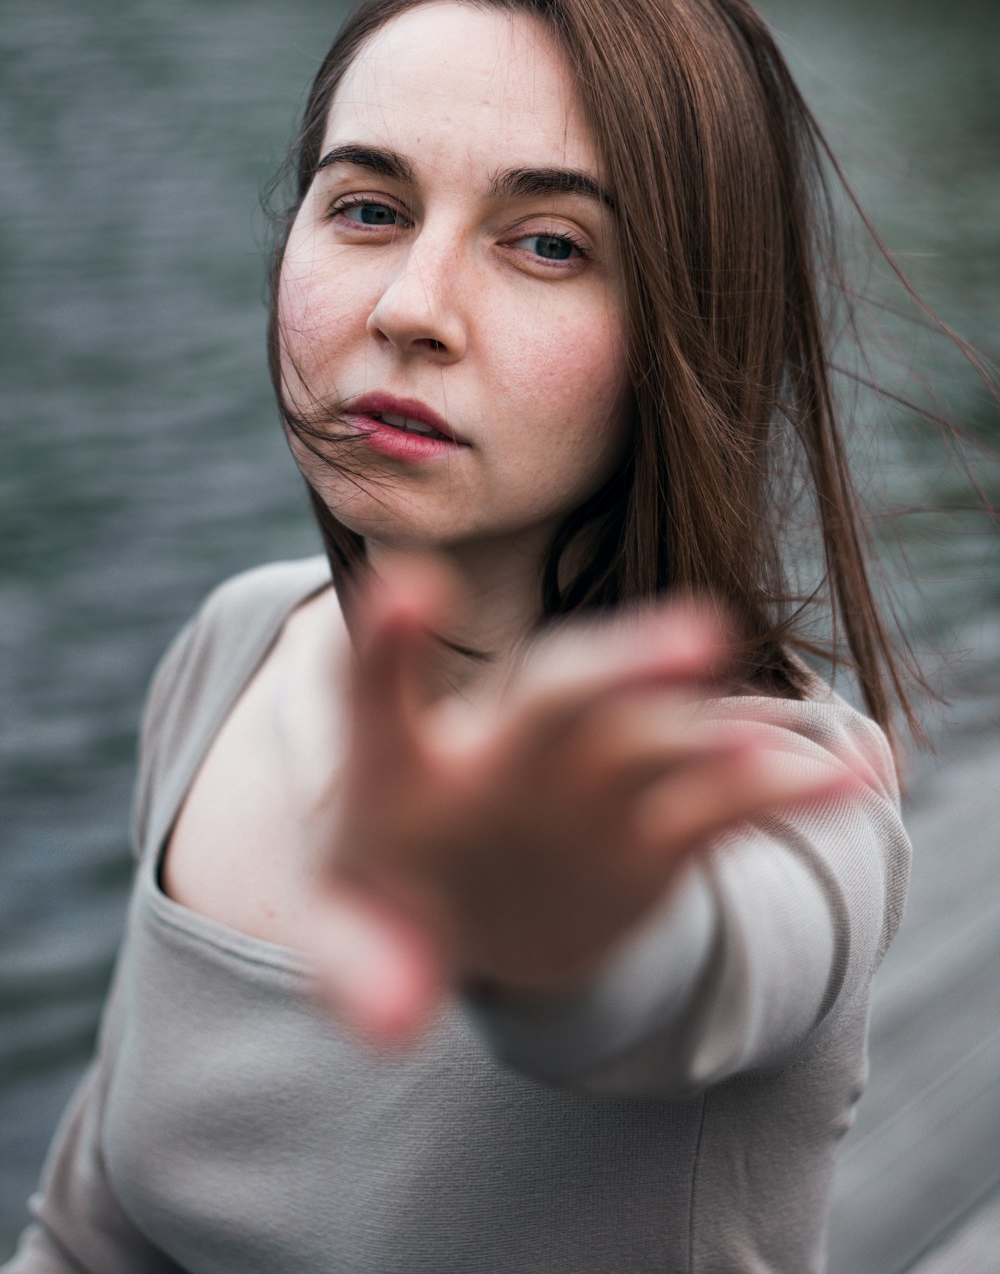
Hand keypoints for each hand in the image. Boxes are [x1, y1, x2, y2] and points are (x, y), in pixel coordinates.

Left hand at [308, 558, 855, 1044]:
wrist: (472, 905)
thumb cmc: (394, 901)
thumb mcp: (354, 935)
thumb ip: (361, 969)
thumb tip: (396, 1022)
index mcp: (404, 768)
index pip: (382, 695)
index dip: (393, 647)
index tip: (412, 585)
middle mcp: (504, 751)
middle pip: (559, 699)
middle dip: (620, 668)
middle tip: (699, 640)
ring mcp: (585, 776)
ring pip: (656, 741)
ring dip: (719, 734)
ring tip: (784, 743)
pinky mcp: (652, 823)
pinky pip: (719, 800)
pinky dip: (782, 789)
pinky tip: (851, 778)